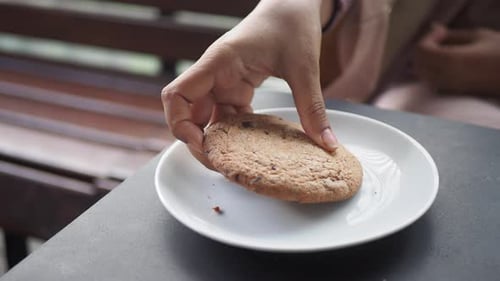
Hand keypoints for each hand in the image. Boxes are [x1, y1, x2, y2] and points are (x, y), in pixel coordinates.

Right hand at [162, 0, 337, 165]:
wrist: (294, 6)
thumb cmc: (291, 23)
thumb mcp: (303, 66)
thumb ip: (312, 107)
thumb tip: (327, 144)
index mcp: (219, 62)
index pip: (177, 94)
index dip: (179, 124)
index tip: (201, 145)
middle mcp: (215, 75)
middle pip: (188, 114)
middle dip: (198, 143)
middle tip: (221, 166)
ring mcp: (224, 83)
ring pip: (207, 119)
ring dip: (216, 142)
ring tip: (234, 166)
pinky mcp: (237, 89)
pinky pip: (227, 117)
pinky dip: (234, 135)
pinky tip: (248, 151)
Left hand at [415, 24, 499, 94]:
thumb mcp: (478, 37)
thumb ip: (452, 35)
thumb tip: (433, 29)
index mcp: (450, 59)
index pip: (421, 49)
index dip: (428, 38)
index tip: (443, 32)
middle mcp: (444, 76)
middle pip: (418, 63)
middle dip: (425, 50)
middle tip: (442, 40)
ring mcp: (447, 88)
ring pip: (423, 75)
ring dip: (427, 61)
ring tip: (445, 51)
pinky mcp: (451, 94)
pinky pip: (431, 82)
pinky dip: (432, 71)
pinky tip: (446, 64)